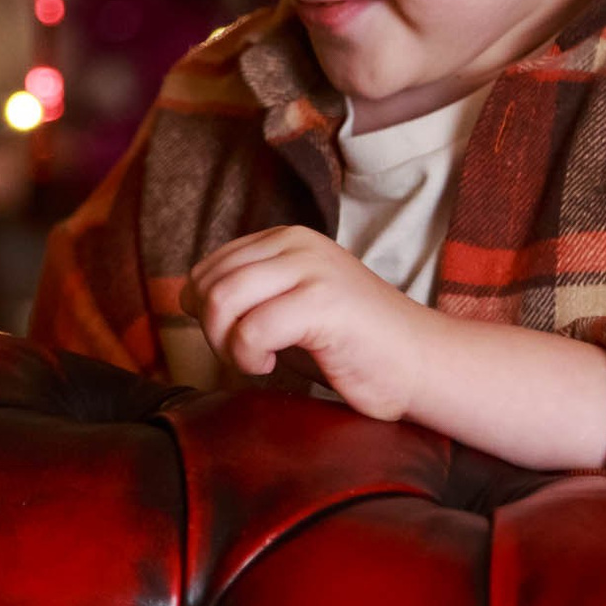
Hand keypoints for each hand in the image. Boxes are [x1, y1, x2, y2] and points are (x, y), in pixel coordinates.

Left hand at [181, 226, 426, 420]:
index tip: (240, 342)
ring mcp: (311, 268)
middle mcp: (296, 243)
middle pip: (209, 283)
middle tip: (247, 357)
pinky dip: (249, 358)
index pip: (209, 268)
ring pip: (222, 300)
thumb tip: (184, 297)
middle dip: (213, 331)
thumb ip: (245, 297)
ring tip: (257, 361)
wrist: (422, 365)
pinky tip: (274, 366)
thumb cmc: (353, 348)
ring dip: (227, 344)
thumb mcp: (289, 308)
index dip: (207, 314)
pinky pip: (251, 329)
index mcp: (286, 239)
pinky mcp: (323, 301)